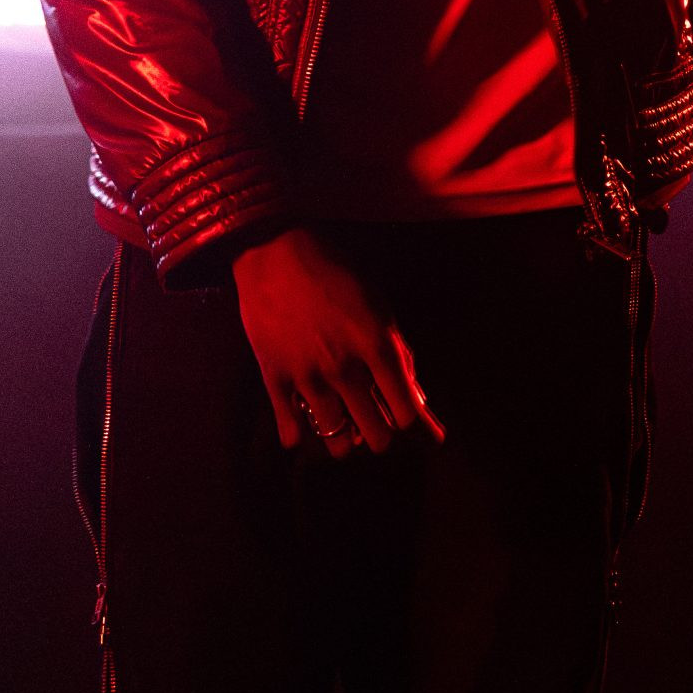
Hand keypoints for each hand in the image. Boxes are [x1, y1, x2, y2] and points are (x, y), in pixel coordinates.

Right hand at [231, 226, 444, 458]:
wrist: (275, 248)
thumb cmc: (335, 270)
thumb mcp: (379, 302)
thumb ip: (398, 349)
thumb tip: (414, 393)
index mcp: (377, 345)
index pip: (407, 412)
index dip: (417, 426)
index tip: (417, 427)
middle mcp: (345, 367)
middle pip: (377, 437)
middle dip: (381, 435)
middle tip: (376, 423)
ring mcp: (308, 377)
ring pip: (337, 444)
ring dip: (345, 441)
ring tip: (344, 428)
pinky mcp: (275, 379)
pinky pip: (290, 432)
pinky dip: (298, 436)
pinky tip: (302, 427)